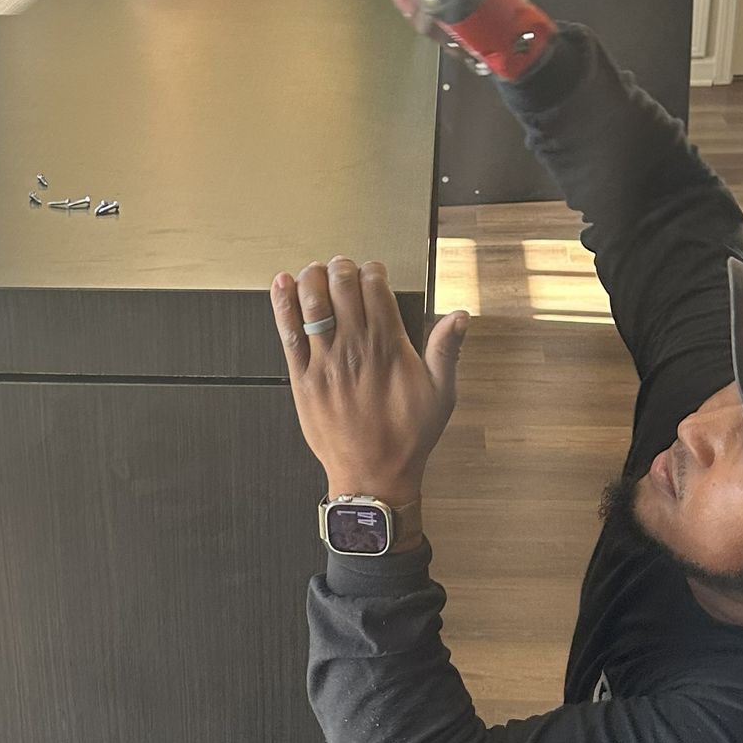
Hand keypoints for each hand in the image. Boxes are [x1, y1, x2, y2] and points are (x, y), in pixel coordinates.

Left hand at [271, 258, 469, 516]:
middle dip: (341, 268)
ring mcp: (325, 363)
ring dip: (312, 278)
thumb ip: (447, 351)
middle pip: (341, 288)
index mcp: (388, 347)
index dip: (372, 271)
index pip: (375, 289)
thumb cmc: (407, 437)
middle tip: (342, 266)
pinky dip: (283, 305)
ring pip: (312, 304)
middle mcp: (355, 349)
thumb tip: (460, 316)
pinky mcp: (302, 379)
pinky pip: (288, 333)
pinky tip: (282, 284)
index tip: (372, 271)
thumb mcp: (441, 394)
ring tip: (315, 270)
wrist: (372, 476)